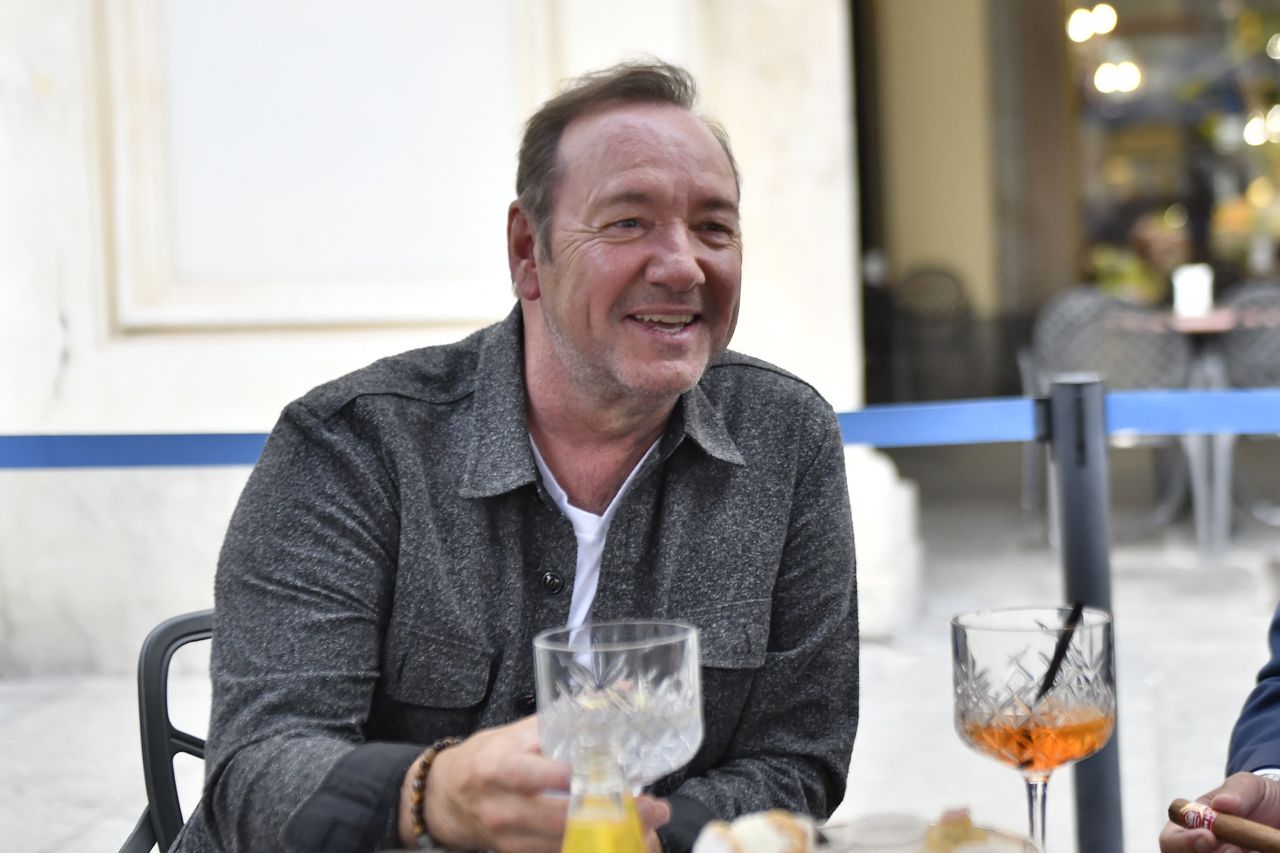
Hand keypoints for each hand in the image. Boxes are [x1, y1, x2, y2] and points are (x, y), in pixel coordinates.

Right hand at [403, 716, 670, 852]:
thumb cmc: (488, 757)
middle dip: (607, 816)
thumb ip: (568, 717)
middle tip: (652, 808)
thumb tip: (619, 693)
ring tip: (648, 827)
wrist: (446, 798)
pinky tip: (619, 840)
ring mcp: (510, 836)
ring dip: (609, 837)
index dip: (564, 777)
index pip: (530, 775)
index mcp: (500, 767)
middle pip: (557, 818)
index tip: (606, 773)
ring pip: (562, 843)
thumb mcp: (519, 732)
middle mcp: (503, 806)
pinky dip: (589, 848)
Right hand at [1159, 772, 1279, 851]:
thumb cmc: (1258, 797)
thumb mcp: (1249, 787)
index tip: (1209, 836)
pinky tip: (1262, 851)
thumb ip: (1237, 792)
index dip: (1183, 842)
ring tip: (1254, 849)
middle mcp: (1202, 849)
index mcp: (1191, 825)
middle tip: (1236, 849)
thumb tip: (1220, 803)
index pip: (1171, 840)